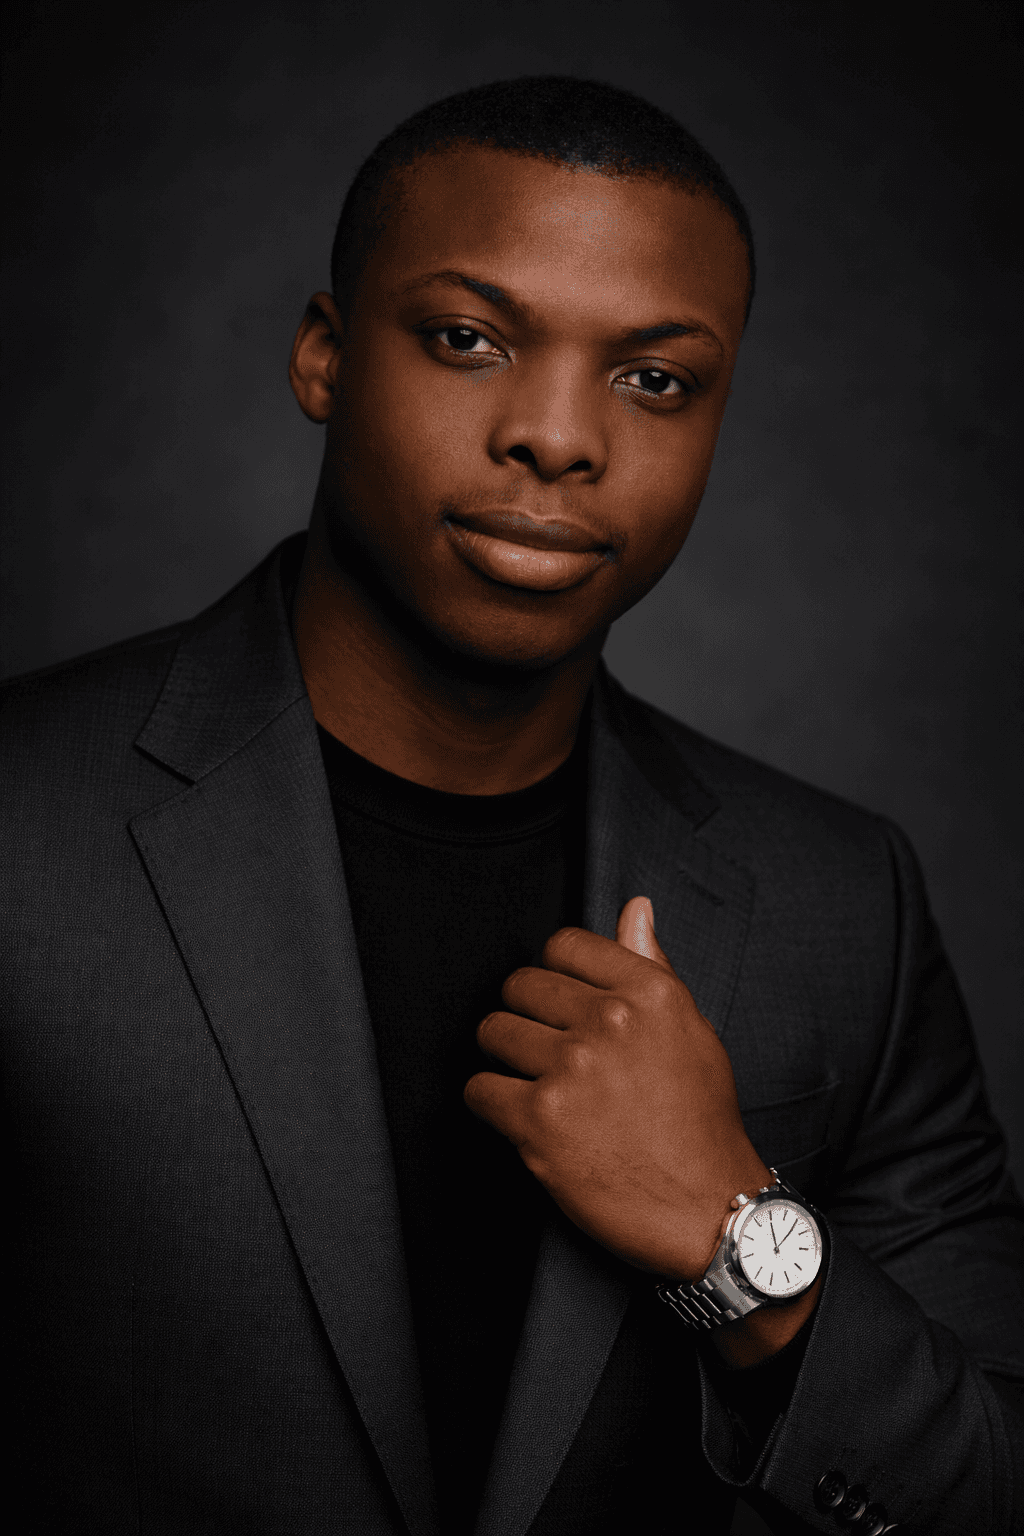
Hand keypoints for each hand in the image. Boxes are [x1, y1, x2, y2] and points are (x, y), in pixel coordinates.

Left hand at [465, 896, 772, 1284]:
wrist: (711, 1211)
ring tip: (535, 1084)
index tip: (560, 1003)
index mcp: (648, 992)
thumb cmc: (702, 1122)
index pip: (564, 945)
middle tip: (545, 1051)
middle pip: (521, 986)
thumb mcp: (691, 1030)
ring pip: (493, 1033)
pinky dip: (489, 1104)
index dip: (555, 975)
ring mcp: (571, 1069)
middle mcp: (608, 1022)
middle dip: (526, 1016)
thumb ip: (651, 966)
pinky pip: (479, 1089)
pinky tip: (518, 1117)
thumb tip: (635, 909)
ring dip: (505, 1059)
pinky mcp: (538, 1120)